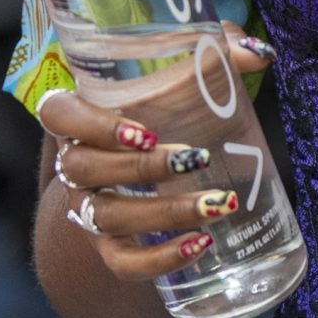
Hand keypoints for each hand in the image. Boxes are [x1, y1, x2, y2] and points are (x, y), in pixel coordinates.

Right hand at [37, 29, 273, 282]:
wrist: (139, 180)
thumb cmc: (162, 114)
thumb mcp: (180, 81)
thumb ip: (215, 56)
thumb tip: (261, 54)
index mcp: (81, 117)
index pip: (56, 113)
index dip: (90, 125)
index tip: (142, 130)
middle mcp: (76, 165)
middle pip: (85, 168)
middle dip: (141, 168)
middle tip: (196, 159)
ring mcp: (89, 208)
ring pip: (107, 216)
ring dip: (164, 213)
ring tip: (218, 204)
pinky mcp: (111, 247)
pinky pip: (124, 263)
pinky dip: (160, 259)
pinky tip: (201, 244)